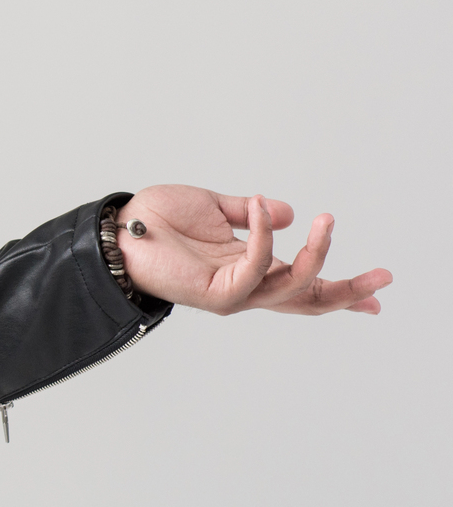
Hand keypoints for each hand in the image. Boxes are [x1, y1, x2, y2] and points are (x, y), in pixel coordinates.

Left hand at [115, 185, 391, 315]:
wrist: (120, 229)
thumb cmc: (158, 219)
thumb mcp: (214, 208)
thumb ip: (252, 215)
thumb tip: (288, 212)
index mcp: (249, 269)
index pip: (302, 284)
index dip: (340, 289)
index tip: (378, 296)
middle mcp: (246, 286)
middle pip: (308, 299)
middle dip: (348, 291)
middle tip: (384, 278)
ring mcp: (233, 293)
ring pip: (291, 287)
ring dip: (315, 253)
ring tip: (325, 219)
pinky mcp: (216, 292)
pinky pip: (255, 265)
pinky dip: (264, 235)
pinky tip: (261, 207)